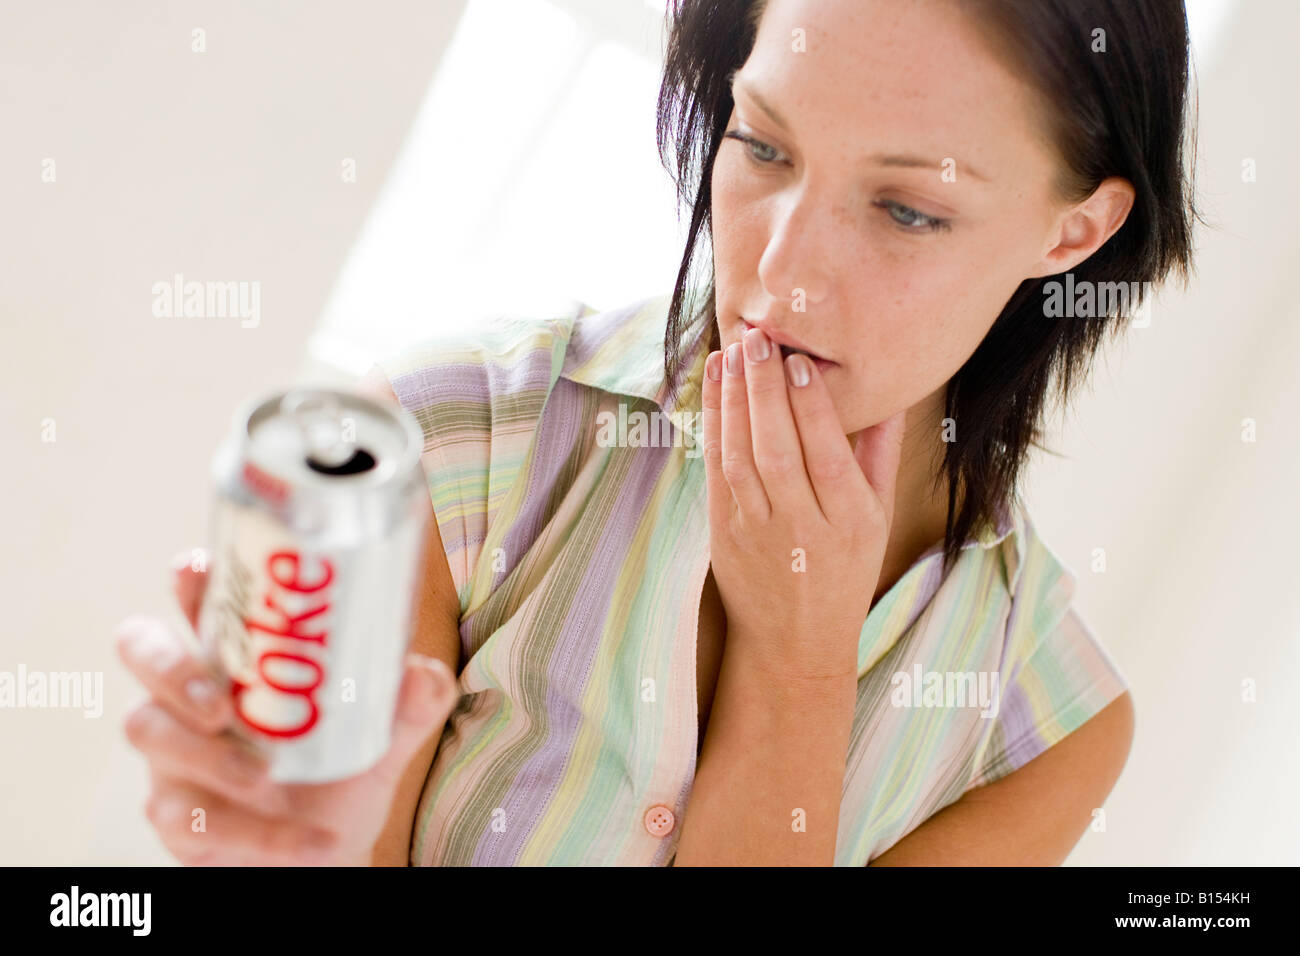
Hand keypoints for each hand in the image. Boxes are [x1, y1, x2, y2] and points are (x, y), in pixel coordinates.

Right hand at [115, 548, 458, 865]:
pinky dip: (255, 832)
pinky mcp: (175, 815)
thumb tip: (420, 676)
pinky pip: (190, 818)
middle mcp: (192, 692)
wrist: (327, 854)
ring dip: (206, 755)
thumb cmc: (338, 773)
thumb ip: (407, 706)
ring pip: (150, 731)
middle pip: (141, 647)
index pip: (199, 598)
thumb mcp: (381, 737)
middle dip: (170, 666)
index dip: (190, 578)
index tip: (198, 571)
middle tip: (220, 701)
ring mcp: (174, 752)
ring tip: (261, 774)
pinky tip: (307, 842)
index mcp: (239, 655)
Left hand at [700, 328, 906, 680]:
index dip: (812, 407)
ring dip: (733, 401)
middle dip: (765, 391)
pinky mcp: (722, 533)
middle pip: (778, 451)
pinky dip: (712, 425)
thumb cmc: (844, 573)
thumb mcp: (878, 519)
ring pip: (740, 458)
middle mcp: (802, 529)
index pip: (827, 456)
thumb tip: (890, 395)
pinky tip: (714, 385)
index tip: (801, 361)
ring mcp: (757, 532)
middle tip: (759, 339)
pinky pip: (715, 471)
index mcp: (849, 523)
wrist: (794, 643)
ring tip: (733, 351)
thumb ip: (881, 455)